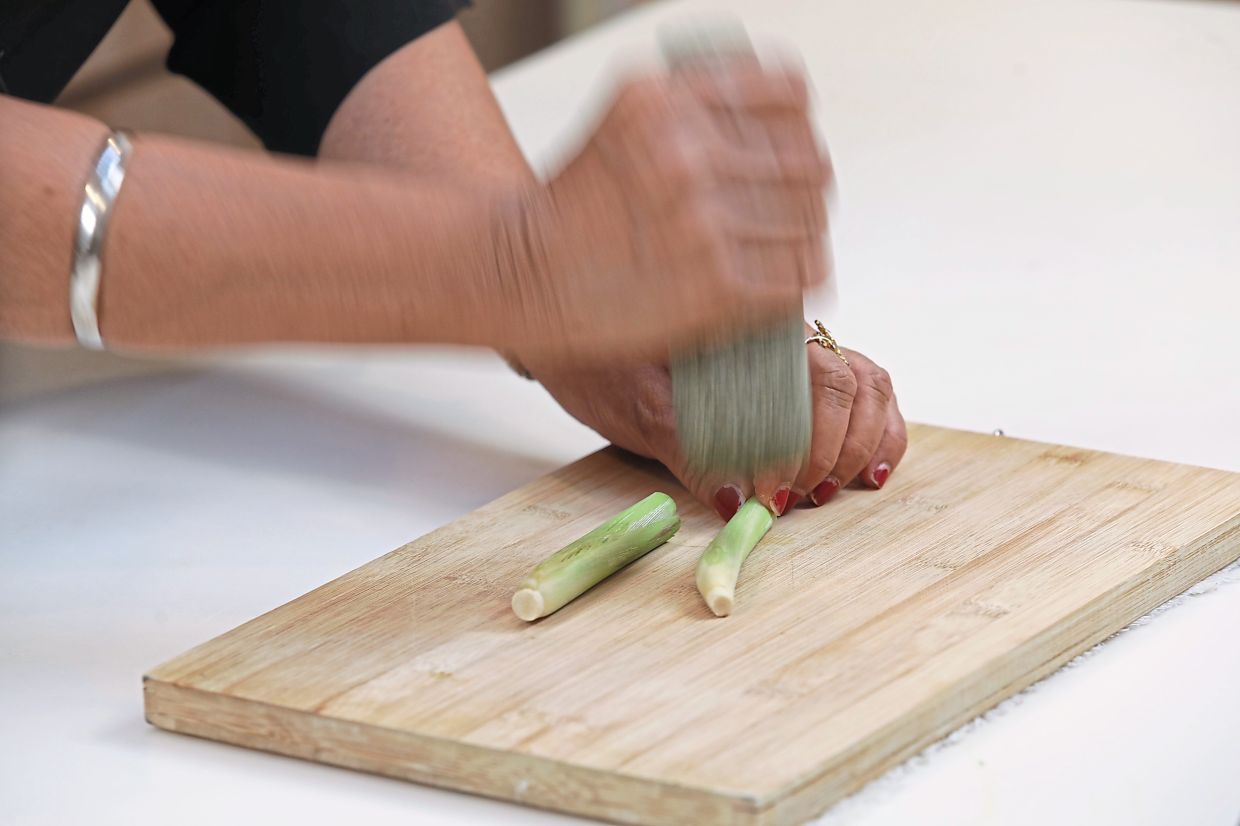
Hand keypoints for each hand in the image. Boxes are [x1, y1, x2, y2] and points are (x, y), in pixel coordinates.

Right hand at [503, 61, 830, 363]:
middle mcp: (688, 152)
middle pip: (808, 164)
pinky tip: (766, 288)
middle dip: (802, 192)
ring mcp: (704, 220)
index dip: (799, 129)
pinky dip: (788, 286)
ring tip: (770, 255)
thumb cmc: (569, 213)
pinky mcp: (715, 286)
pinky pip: (794, 280)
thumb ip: (694, 110)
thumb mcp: (624, 122)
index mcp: (667, 100)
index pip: (788, 97)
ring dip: (798, 243)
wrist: (516, 276)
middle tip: (781, 214)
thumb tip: (771, 117)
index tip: (791, 149)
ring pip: (808, 225)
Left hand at [524, 330, 907, 519]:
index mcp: (748, 326)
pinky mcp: (794, 367)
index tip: (780, 493)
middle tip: (803, 498)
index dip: (812, 445)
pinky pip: (861, 387)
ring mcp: (793, 343)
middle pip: (852, 381)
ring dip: (862, 443)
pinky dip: (875, 431)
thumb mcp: (632, 404)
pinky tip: (865, 472)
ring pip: (867, 381)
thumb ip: (686, 447)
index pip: (817, 378)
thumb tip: (737, 501)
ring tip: (831, 490)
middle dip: (837, 452)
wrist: (569, 318)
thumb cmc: (600, 360)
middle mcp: (780, 327)